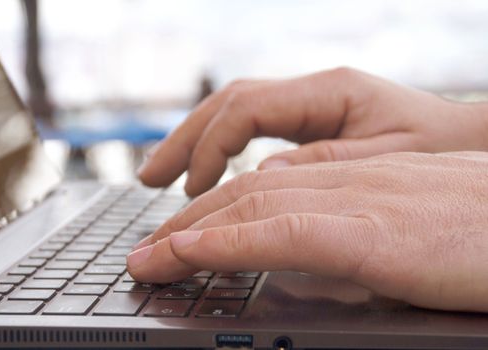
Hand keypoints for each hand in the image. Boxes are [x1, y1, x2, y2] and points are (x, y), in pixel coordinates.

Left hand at [127, 152, 487, 311]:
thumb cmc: (481, 227)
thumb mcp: (405, 218)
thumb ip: (355, 219)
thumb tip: (309, 232)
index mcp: (352, 180)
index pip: (263, 189)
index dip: (213, 213)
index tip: (177, 238)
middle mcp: (345, 182)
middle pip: (245, 196)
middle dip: (187, 224)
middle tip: (146, 252)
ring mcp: (356, 203)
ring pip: (251, 209)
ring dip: (190, 234)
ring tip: (148, 259)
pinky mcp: (371, 235)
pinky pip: (282, 233)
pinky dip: (229, 243)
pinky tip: (188, 253)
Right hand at [138, 67, 487, 195]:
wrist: (470, 144)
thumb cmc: (440, 151)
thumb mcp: (389, 162)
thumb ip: (327, 166)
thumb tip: (261, 176)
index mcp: (330, 92)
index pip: (246, 110)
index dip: (208, 148)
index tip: (189, 191)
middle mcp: (313, 93)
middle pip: (229, 105)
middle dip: (183, 141)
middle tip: (148, 179)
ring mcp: (310, 107)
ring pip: (234, 116)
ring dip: (194, 145)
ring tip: (162, 178)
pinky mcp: (312, 125)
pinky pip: (253, 133)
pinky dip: (222, 154)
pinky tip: (208, 176)